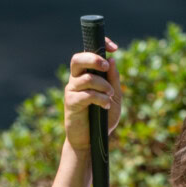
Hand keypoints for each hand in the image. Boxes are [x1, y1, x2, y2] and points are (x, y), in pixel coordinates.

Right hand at [62, 37, 123, 152]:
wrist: (92, 141)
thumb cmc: (103, 118)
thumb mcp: (114, 97)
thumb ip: (113, 80)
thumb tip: (112, 60)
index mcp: (87, 75)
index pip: (88, 53)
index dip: (100, 45)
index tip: (114, 48)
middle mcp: (76, 79)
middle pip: (78, 59)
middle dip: (94, 59)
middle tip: (106, 66)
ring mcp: (72, 90)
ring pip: (87, 78)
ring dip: (103, 86)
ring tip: (109, 97)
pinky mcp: (71, 103)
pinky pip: (87, 95)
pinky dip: (100, 99)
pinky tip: (105, 106)